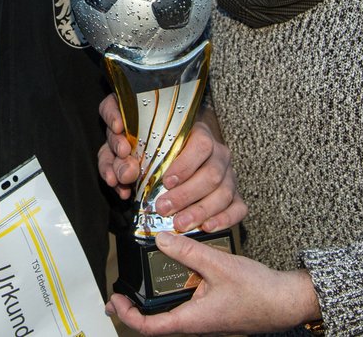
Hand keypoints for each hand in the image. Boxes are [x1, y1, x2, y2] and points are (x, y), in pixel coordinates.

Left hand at [98, 96, 245, 232]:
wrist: (188, 151)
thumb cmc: (163, 150)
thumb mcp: (145, 145)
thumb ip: (133, 156)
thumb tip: (124, 172)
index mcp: (201, 135)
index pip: (201, 145)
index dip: (185, 165)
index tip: (166, 181)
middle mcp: (219, 154)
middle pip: (212, 174)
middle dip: (186, 195)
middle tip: (164, 208)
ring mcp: (230, 175)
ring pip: (224, 193)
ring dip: (201, 210)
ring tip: (180, 223)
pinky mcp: (236, 194)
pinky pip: (238, 207)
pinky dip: (224, 219)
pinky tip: (207, 226)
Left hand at [105, 233, 320, 335]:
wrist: (287, 302)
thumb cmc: (258, 292)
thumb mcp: (218, 265)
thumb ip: (188, 251)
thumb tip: (161, 239)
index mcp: (192, 320)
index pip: (149, 327)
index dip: (127, 315)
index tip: (115, 300)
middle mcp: (196, 324)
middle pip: (157, 323)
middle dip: (136, 309)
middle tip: (121, 294)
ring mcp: (205, 320)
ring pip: (172, 314)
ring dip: (155, 302)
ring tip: (143, 283)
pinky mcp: (214, 313)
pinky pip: (187, 307)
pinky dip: (174, 295)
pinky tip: (177, 275)